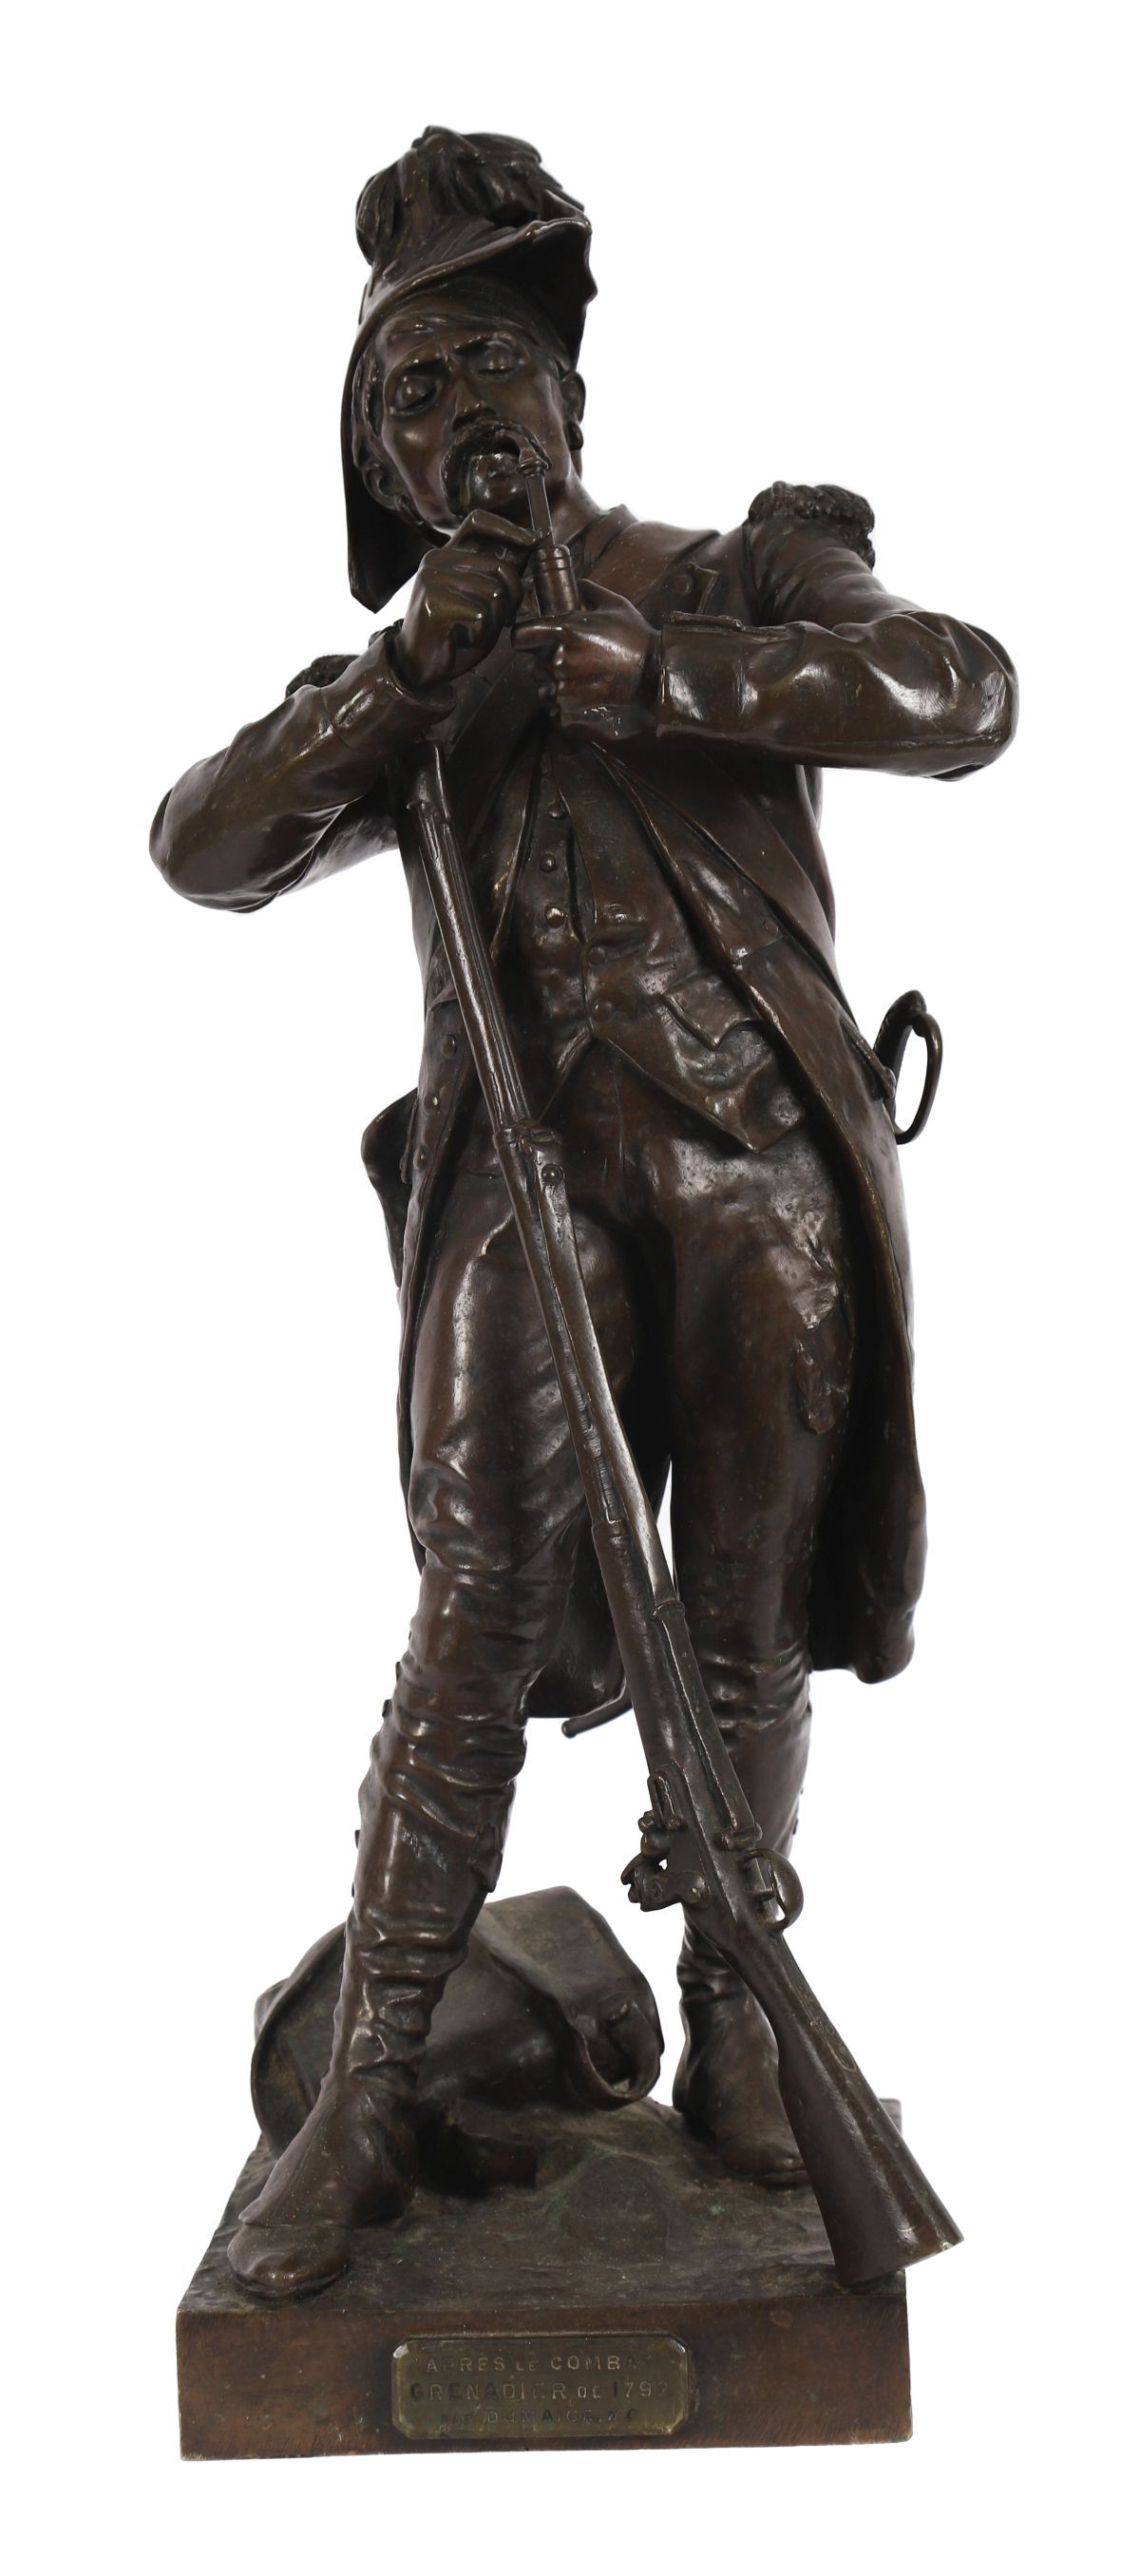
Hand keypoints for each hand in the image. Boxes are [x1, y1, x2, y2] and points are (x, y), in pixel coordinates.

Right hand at [394, 512, 533, 693]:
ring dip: (494, 622)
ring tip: (474, 631)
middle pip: (499, 568)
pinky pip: (480, 614)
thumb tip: (530, 543)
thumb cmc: (455, 635)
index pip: (478, 522)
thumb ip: (499, 575)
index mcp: (448, 555)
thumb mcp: (482, 599)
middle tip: (500, 621)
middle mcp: (436, 559)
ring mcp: (432, 578)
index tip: (533, 541)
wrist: (419, 668)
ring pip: (494, 593)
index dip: (508, 528)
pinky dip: (480, 634)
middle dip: (511, 599)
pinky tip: (462, 639)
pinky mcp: (432, 601)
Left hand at [513, 582, 659, 738]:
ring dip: (554, 686)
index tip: (531, 642)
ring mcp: (564, 688)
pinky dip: (563, 707)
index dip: (524, 639)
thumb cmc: (636, 637)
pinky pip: (554, 710)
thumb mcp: (616, 604)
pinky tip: (581, 699)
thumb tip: (577, 583)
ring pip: (543, 689)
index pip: (520, 637)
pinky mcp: (571, 711)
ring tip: (578, 682)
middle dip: (545, 663)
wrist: (655, 673)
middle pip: (533, 665)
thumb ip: (590, 591)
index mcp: (564, 631)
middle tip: (568, 663)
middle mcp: (559, 660)